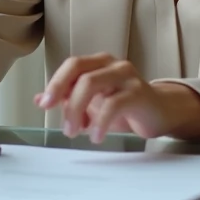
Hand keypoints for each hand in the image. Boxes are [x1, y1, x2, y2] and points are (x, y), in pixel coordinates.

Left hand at [36, 54, 199, 142]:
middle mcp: (111, 64)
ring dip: (78, 110)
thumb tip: (39, 99)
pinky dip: (100, 122)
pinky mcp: (139, 92)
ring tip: (75, 132)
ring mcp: (126, 76)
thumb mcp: (91, 104)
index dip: (56, 83)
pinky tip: (96, 136)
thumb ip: (67, 99)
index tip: (44, 104)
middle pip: (80, 72)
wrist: (159, 113)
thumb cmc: (124, 107)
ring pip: (92, 83)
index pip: (72, 65)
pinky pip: (113, 104)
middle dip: (65, 99)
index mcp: (98, 63)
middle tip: (63, 125)